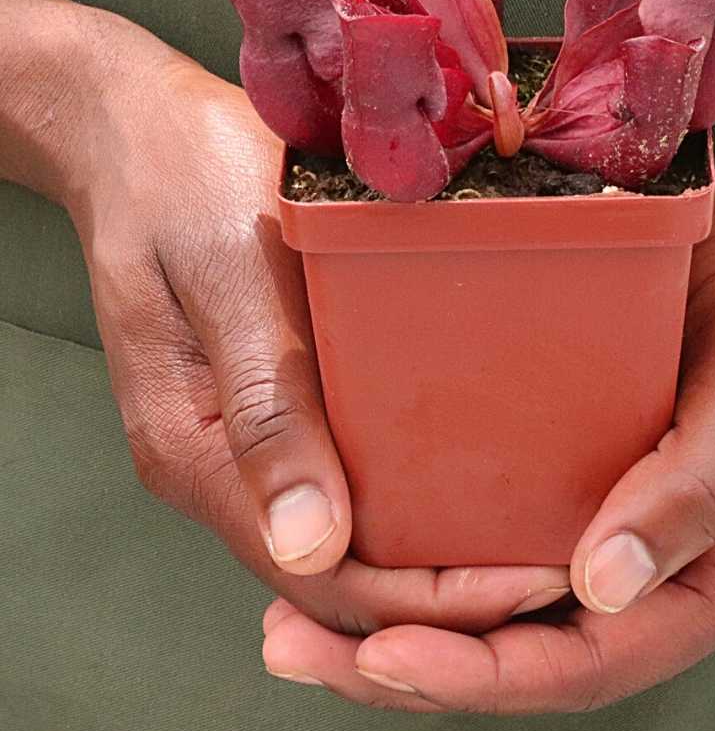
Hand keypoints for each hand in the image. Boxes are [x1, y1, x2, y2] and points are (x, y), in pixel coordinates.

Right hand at [64, 8, 566, 637]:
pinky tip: (467, 486)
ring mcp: (242, 438)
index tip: (528, 584)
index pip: (320, 572)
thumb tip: (310, 543)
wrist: (141, 130)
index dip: (427, 600)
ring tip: (530, 544)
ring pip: (340, 539)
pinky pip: (338, 480)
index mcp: (198, 450)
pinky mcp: (270, 402)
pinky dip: (403, 504)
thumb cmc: (184, 178)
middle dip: (446, 594)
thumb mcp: (231, 276)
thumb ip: (266, 407)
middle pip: (336, 573)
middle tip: (556, 572)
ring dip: (429, 559)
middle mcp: (219, 463)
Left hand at [260, 137, 714, 710]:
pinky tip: (367, 543)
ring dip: (412, 625)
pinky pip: (516, 547)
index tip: (380, 655)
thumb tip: (605, 587)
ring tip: (299, 619)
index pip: (598, 658)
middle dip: (415, 664)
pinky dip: (441, 564)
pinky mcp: (601, 482)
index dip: (487, 672)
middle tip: (294, 642)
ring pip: (518, 615)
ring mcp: (638, 532)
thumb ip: (703, 481)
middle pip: (541, 655)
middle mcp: (681, 572)